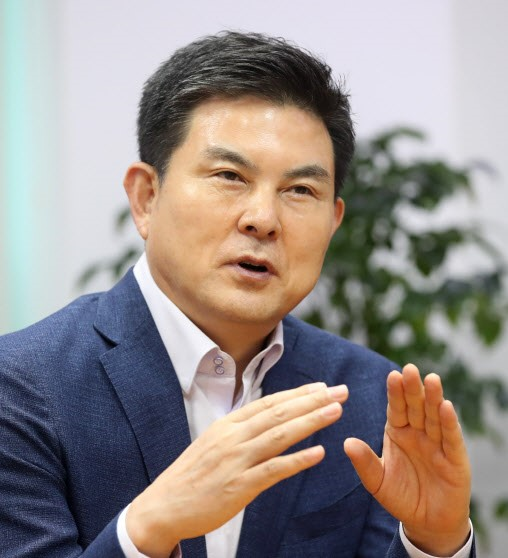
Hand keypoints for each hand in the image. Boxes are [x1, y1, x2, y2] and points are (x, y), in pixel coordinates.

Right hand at [127, 382, 348, 557]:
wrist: (164, 505)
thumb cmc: (192, 474)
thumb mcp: (214, 441)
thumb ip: (240, 429)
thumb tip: (267, 418)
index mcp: (228, 423)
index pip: (269, 402)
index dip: (298, 394)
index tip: (322, 387)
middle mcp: (233, 436)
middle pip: (279, 412)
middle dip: (312, 400)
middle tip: (340, 391)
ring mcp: (236, 459)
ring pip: (280, 435)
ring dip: (311, 421)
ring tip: (336, 411)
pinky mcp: (239, 486)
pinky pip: (273, 470)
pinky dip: (297, 460)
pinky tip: (319, 453)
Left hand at [344, 363, 470, 556]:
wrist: (426, 522)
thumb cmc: (401, 496)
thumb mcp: (377, 481)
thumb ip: (365, 462)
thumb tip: (347, 442)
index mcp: (398, 432)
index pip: (396, 408)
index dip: (395, 392)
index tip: (392, 375)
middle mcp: (418, 433)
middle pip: (416, 407)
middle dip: (413, 388)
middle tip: (410, 369)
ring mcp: (437, 444)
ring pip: (435, 417)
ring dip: (433, 398)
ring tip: (431, 379)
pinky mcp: (455, 459)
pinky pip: (451, 439)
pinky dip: (449, 423)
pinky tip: (446, 406)